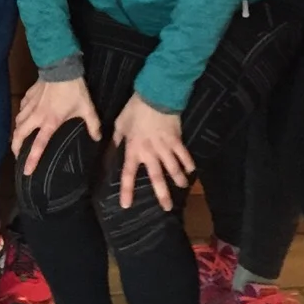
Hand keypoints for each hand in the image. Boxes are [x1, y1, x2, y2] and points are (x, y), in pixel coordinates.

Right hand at [11, 75, 100, 174]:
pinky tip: (22, 117)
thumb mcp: (87, 108)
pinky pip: (21, 108)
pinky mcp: (29, 94)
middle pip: (20, 134)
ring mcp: (31, 105)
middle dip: (16, 147)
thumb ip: (93, 125)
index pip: (38, 145)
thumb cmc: (74, 90)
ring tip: (18, 139)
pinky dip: (20, 115)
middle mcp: (37, 116)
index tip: (26, 171)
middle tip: (17, 156)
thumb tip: (98, 138)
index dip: (31, 159)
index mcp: (50, 122)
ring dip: (16, 132)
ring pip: (18, 121)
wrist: (61, 67)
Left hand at [112, 91, 193, 211]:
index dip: (127, 190)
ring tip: (183, 187)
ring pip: (173, 169)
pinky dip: (188, 163)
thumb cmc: (135, 109)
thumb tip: (112, 149)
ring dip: (179, 179)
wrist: (155, 95)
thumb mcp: (120, 123)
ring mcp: (165, 147)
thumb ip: (118, 138)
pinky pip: (184, 155)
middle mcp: (150, 153)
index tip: (127, 205)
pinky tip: (192, 170)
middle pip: (157, 178)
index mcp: (134, 149)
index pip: (128, 173)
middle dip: (162, 194)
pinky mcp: (177, 140)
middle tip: (167, 208)